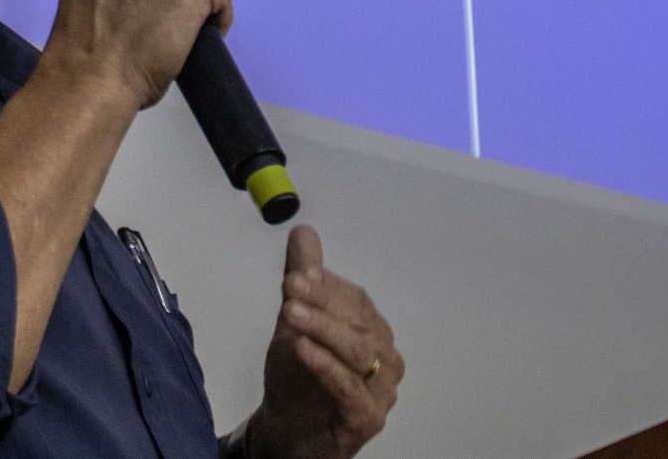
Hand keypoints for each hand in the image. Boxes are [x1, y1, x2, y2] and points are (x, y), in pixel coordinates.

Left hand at [244, 226, 402, 458]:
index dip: (327, 284)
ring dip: (323, 328)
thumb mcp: (295, 321)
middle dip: (323, 302)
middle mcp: (384, 361)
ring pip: (359, 352)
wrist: (283, 432)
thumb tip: (304, 235)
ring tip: (292, 314)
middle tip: (292, 287)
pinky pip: (350, 389)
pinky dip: (326, 365)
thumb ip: (304, 280)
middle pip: (361, 324)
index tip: (298, 272)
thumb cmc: (297, 382)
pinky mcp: (366, 420)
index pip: (358, 300)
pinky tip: (303, 349)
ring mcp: (379, 392)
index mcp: (374, 333)